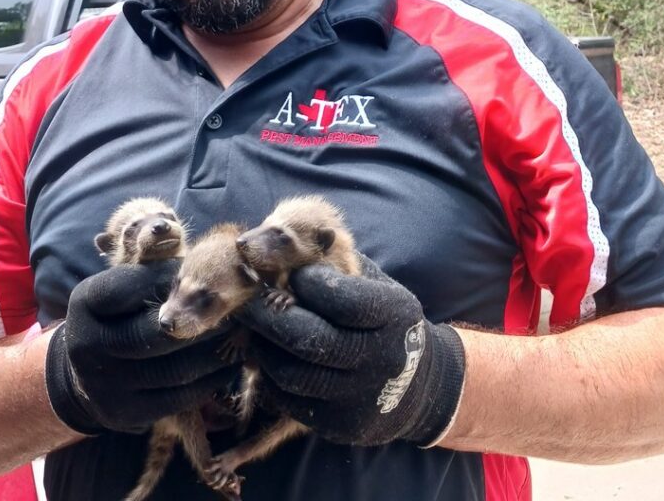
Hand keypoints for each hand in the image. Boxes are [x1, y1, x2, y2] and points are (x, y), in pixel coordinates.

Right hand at [45, 260, 238, 434]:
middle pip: (159, 332)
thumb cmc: (123, 314)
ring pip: (175, 369)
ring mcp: (104, 386)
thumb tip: (208, 263)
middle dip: (205, 319)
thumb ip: (159, 270)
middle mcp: (86, 345)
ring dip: (216, 351)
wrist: (90, 373)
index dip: (175, 281)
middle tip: (236, 308)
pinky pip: (179, 398)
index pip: (136, 286)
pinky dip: (212, 380)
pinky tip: (229, 363)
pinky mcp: (126, 415)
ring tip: (240, 335)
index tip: (203, 276)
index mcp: (86, 302)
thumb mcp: (127, 284)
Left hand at [236, 257, 464, 446]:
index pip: (339, 298)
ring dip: (262, 347)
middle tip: (245, 300)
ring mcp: (360, 396)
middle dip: (267, 315)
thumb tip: (278, 239)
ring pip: (292, 372)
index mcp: (393, 313)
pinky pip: (289, 400)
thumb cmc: (383, 319)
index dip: (306, 282)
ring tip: (252, 328)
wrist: (418, 385)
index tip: (290, 273)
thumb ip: (335, 263)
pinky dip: (270, 375)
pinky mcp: (340, 424)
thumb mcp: (374, 283)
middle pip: (309, 338)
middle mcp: (381, 357)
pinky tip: (267, 355)